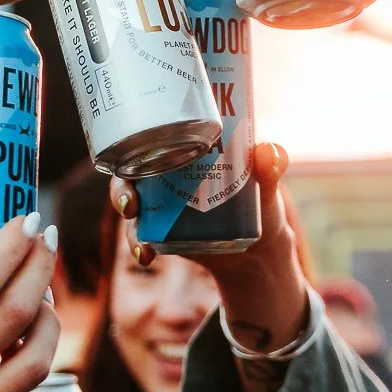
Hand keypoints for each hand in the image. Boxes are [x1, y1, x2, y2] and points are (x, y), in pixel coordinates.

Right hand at [112, 142, 310, 391]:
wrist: (258, 250)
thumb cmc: (262, 205)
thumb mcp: (268, 184)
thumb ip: (271, 167)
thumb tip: (267, 151)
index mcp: (187, 150)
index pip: (153, 136)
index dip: (134, 139)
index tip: (131, 150)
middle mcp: (167, 174)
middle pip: (131, 172)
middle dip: (121, 188)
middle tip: (129, 203)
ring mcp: (162, 204)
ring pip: (131, 205)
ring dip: (126, 221)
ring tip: (137, 240)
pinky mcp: (162, 232)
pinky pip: (140, 235)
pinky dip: (139, 245)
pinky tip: (146, 255)